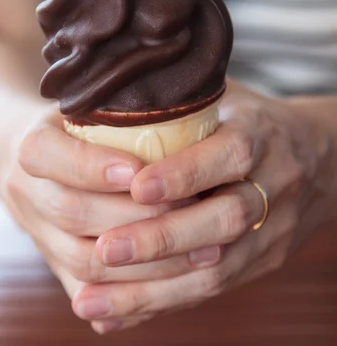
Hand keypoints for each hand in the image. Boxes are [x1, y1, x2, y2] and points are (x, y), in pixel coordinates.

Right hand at [0, 107, 197, 309]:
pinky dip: (131, 295)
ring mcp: (38, 234)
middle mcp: (26, 192)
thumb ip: (120, 114)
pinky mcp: (55, 266)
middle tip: (191, 208)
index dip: (92, 166)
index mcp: (32, 147)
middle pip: (71, 212)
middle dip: (134, 214)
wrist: (41, 165)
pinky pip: (90, 291)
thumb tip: (181, 107)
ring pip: (82, 260)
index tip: (138, 169)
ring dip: (143, 260)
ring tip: (199, 248)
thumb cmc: (80, 128)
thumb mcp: (90, 108)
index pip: (50, 155)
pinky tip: (176, 282)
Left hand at [73, 83, 336, 332]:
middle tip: (104, 250)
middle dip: (161, 239)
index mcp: (262, 135)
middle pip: (224, 220)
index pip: (229, 155)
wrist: (321, 159)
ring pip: (216, 268)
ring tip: (92, 301)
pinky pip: (214, 289)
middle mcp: (274, 185)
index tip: (135, 185)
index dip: (184, 172)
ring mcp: (273, 230)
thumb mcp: (229, 97)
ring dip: (152, 289)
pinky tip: (116, 314)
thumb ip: (183, 97)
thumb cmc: (253, 120)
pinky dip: (162, 303)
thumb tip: (114, 90)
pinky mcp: (264, 261)